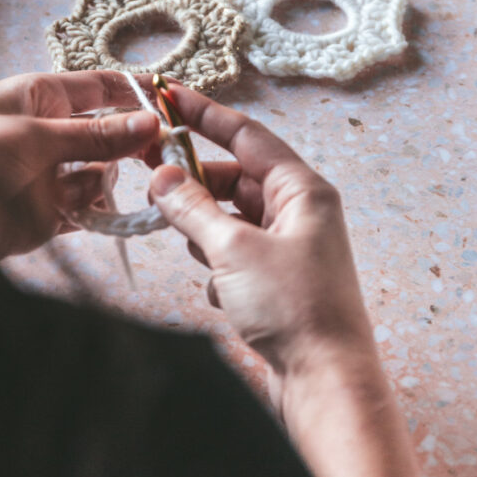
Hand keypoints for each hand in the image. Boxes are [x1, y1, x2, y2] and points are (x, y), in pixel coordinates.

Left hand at [0, 71, 158, 258]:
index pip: (103, 87)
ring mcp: (52, 174)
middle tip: (162, 153)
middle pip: (113, 135)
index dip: (138, 92)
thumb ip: (94, 135)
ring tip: (80, 189)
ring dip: (102, 182)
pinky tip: (78, 211)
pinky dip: (92, 212)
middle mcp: (53, 134)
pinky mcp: (50, 213)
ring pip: (104, 175)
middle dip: (134, 145)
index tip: (174, 99)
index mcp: (43, 98)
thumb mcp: (33, 136)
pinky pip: (89, 210)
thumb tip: (149, 123)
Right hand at [150, 87, 474, 476]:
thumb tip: (160, 175)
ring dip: (204, 233)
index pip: (245, 135)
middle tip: (152, 183)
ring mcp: (287, 247)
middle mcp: (299, 212)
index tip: (168, 94)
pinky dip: (217, 268)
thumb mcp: (232, 249)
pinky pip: (231, 255)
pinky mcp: (275, 280)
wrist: (324, 382)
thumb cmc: (294, 309)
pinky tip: (222, 296)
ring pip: (228, 219)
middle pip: (233, 179)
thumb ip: (192, 207)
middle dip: (195, 186)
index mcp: (302, 190)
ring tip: (200, 256)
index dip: (203, 114)